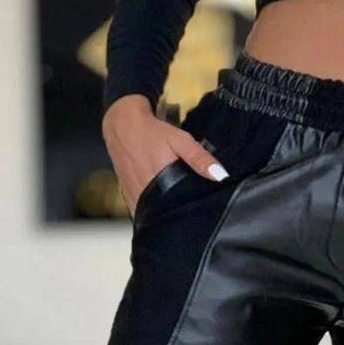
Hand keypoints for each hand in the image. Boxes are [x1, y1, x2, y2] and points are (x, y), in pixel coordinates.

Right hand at [103, 94, 228, 215]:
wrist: (122, 126)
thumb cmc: (151, 133)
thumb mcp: (180, 140)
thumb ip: (199, 158)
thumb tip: (221, 176)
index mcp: (160, 185)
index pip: (179, 211)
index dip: (191, 216)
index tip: (201, 218)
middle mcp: (145, 195)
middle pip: (166, 216)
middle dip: (179, 218)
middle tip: (192, 216)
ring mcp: (135, 198)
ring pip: (153, 216)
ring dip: (165, 216)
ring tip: (178, 213)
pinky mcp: (129, 197)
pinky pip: (142, 211)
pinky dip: (152, 211)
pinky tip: (161, 207)